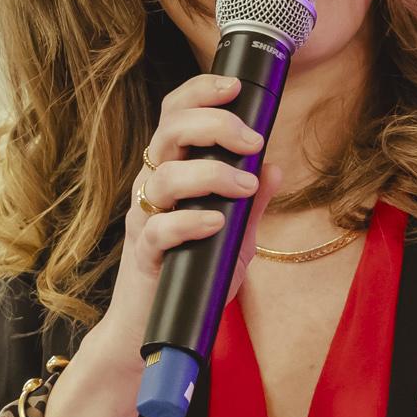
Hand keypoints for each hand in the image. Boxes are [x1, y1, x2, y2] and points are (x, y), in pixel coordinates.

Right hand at [39, 72, 264, 416]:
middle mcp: (152, 187)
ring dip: (210, 174)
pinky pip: (158, 228)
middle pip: (167, 131)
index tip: (235, 86)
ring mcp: (144, 219)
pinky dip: (189, 220)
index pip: (176, 115)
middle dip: (211, 123)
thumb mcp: (234, 236)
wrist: (156, 330)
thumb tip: (275, 165)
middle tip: (251, 138)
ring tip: (245, 187)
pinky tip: (216, 222)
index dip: (200, 92)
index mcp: (172, 171)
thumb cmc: (193, 276)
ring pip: (161, 175)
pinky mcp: (142, 255)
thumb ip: (253, 202)